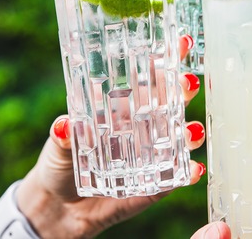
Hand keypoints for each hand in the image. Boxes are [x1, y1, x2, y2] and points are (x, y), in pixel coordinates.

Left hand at [0, 36, 204, 238]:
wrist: (60, 209)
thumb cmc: (59, 165)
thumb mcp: (57, 146)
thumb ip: (63, 136)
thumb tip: (63, 125)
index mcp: (121, 108)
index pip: (147, 78)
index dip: (165, 60)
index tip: (179, 43)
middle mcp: (141, 127)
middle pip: (170, 103)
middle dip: (183, 90)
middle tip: (188, 83)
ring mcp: (150, 155)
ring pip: (179, 137)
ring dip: (190, 132)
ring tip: (192, 131)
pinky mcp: (154, 184)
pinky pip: (175, 176)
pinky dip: (187, 172)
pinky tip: (194, 169)